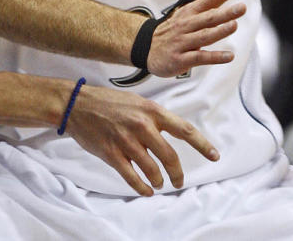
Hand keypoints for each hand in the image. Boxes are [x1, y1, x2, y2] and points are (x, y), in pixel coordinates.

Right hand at [65, 83, 218, 195]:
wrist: (78, 104)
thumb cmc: (109, 102)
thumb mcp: (138, 102)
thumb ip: (155, 117)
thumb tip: (172, 132)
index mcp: (152, 111)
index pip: (185, 130)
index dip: (202, 145)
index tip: (214, 156)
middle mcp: (142, 126)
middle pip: (170, 156)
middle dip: (177, 173)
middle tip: (179, 181)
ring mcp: (127, 141)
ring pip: (152, 169)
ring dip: (158, 180)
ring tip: (159, 183)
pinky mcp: (112, 153)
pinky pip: (131, 177)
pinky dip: (141, 187)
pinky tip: (146, 190)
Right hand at [146, 0, 247, 77]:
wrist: (146, 48)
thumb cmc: (177, 26)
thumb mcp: (193, 7)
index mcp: (192, 10)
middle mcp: (187, 24)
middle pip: (209, 17)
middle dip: (226, 12)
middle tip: (243, 7)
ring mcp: (183, 41)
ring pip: (204, 35)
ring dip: (219, 31)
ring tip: (234, 25)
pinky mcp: (181, 59)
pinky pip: (199, 57)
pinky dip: (214, 57)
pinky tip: (230, 56)